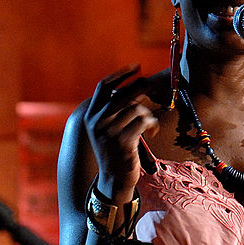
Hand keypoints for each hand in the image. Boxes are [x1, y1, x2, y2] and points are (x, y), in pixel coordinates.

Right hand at [83, 65, 158, 201]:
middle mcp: (96, 122)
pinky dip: (152, 124)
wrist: (113, 178)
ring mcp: (108, 132)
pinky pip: (144, 121)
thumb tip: (135, 87)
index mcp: (90, 116)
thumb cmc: (116, 149)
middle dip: (140, 87)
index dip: (121, 73)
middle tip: (151, 83)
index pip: (103, 86)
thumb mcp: (108, 128)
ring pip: (136, 109)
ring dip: (147, 114)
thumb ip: (115, 110)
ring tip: (149, 124)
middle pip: (123, 94)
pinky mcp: (122, 141)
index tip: (136, 66)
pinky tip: (153, 131)